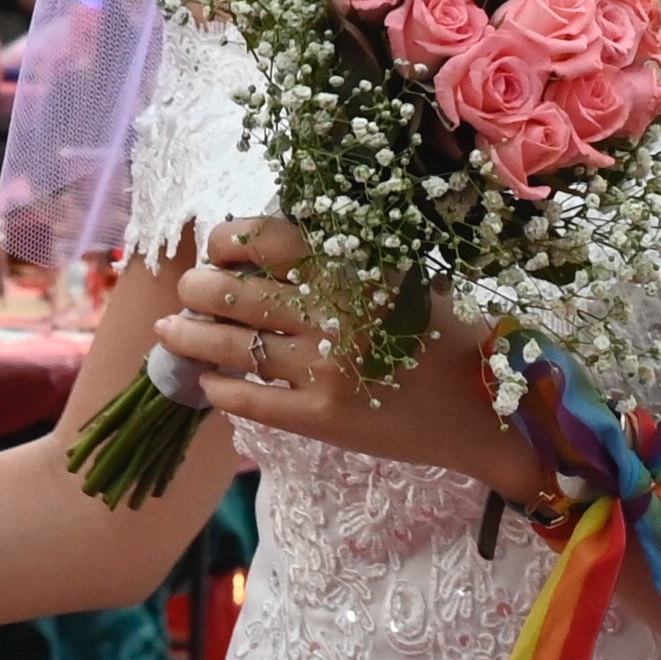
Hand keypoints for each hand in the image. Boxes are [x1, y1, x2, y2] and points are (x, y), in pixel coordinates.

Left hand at [157, 218, 546, 496]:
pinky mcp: (323, 419)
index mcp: (354, 270)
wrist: (488, 409)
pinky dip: (218, 387)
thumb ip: (336, 263)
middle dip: (197, 289)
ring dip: (189, 337)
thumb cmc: (440, 335)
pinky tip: (209, 381)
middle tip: (188, 290)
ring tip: (172, 331)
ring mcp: (326, 370)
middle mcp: (336, 316)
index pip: (266, 240)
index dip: (227, 241)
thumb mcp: (395, 278)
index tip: (217, 249)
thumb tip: (257, 252)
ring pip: (230, 347)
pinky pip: (248, 400)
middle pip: (235, 293)